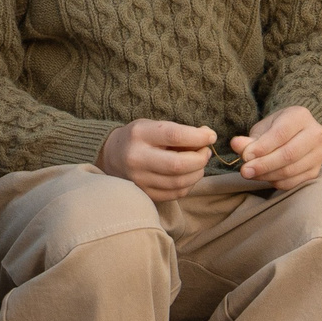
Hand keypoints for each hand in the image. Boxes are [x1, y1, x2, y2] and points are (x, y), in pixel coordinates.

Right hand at [99, 118, 216, 201]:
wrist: (110, 156)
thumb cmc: (138, 138)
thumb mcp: (153, 126)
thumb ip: (180, 130)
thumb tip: (208, 136)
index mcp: (140, 134)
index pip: (175, 135)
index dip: (198, 137)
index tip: (210, 136)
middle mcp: (137, 158)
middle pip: (178, 164)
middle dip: (200, 159)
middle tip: (205, 152)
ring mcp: (139, 180)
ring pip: (179, 183)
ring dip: (197, 173)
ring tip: (198, 163)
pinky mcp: (144, 194)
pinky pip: (175, 194)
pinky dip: (188, 185)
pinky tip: (189, 175)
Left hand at [233, 105, 321, 192]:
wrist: (295, 134)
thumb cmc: (275, 130)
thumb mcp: (262, 130)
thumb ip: (249, 139)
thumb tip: (235, 145)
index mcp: (301, 116)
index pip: (281, 134)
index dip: (262, 147)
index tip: (245, 157)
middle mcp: (315, 134)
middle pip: (289, 154)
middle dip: (263, 165)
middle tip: (244, 171)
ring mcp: (319, 154)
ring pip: (291, 170)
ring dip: (267, 175)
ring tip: (251, 173)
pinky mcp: (316, 171)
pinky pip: (294, 182)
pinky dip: (276, 182)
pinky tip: (264, 177)